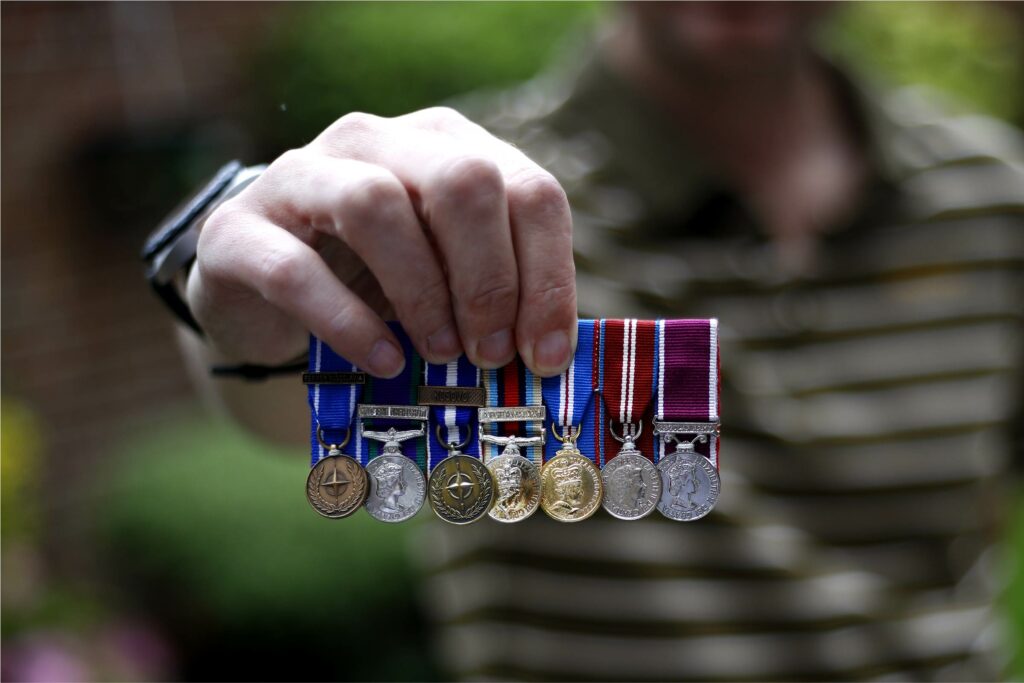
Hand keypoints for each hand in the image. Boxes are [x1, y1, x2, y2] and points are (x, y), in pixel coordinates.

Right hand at [188, 107, 576, 377]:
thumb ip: (495, 296)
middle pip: (463, 181)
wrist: (260, 287)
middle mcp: (378, 142)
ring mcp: (302, 175)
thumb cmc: (372, 282)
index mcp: (446, 146)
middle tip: (490, 353)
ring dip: (422, 292)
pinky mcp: (239, 229)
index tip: (545, 354)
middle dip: (489, 279)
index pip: (529, 191)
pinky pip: (296, 269)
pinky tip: (381, 360)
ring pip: (377, 204)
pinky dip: (348, 322)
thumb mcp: (445, 277)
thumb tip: (550, 356)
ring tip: (440, 353)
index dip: (549, 277)